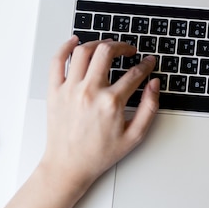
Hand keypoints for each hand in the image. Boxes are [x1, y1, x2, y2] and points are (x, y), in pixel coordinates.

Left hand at [39, 36, 159, 191]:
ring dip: (98, 43)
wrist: (69, 165)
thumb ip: (149, 107)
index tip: (148, 62)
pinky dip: (65, 47)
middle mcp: (89, 92)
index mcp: (111, 103)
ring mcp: (70, 89)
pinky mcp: (55, 91)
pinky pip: (57, 61)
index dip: (145, 64)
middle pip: (106, 52)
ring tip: (107, 45)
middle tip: (128, 50)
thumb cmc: (99, 154)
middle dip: (122, 46)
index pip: (134, 73)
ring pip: (83, 51)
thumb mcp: (134, 136)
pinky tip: (75, 42)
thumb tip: (154, 85)